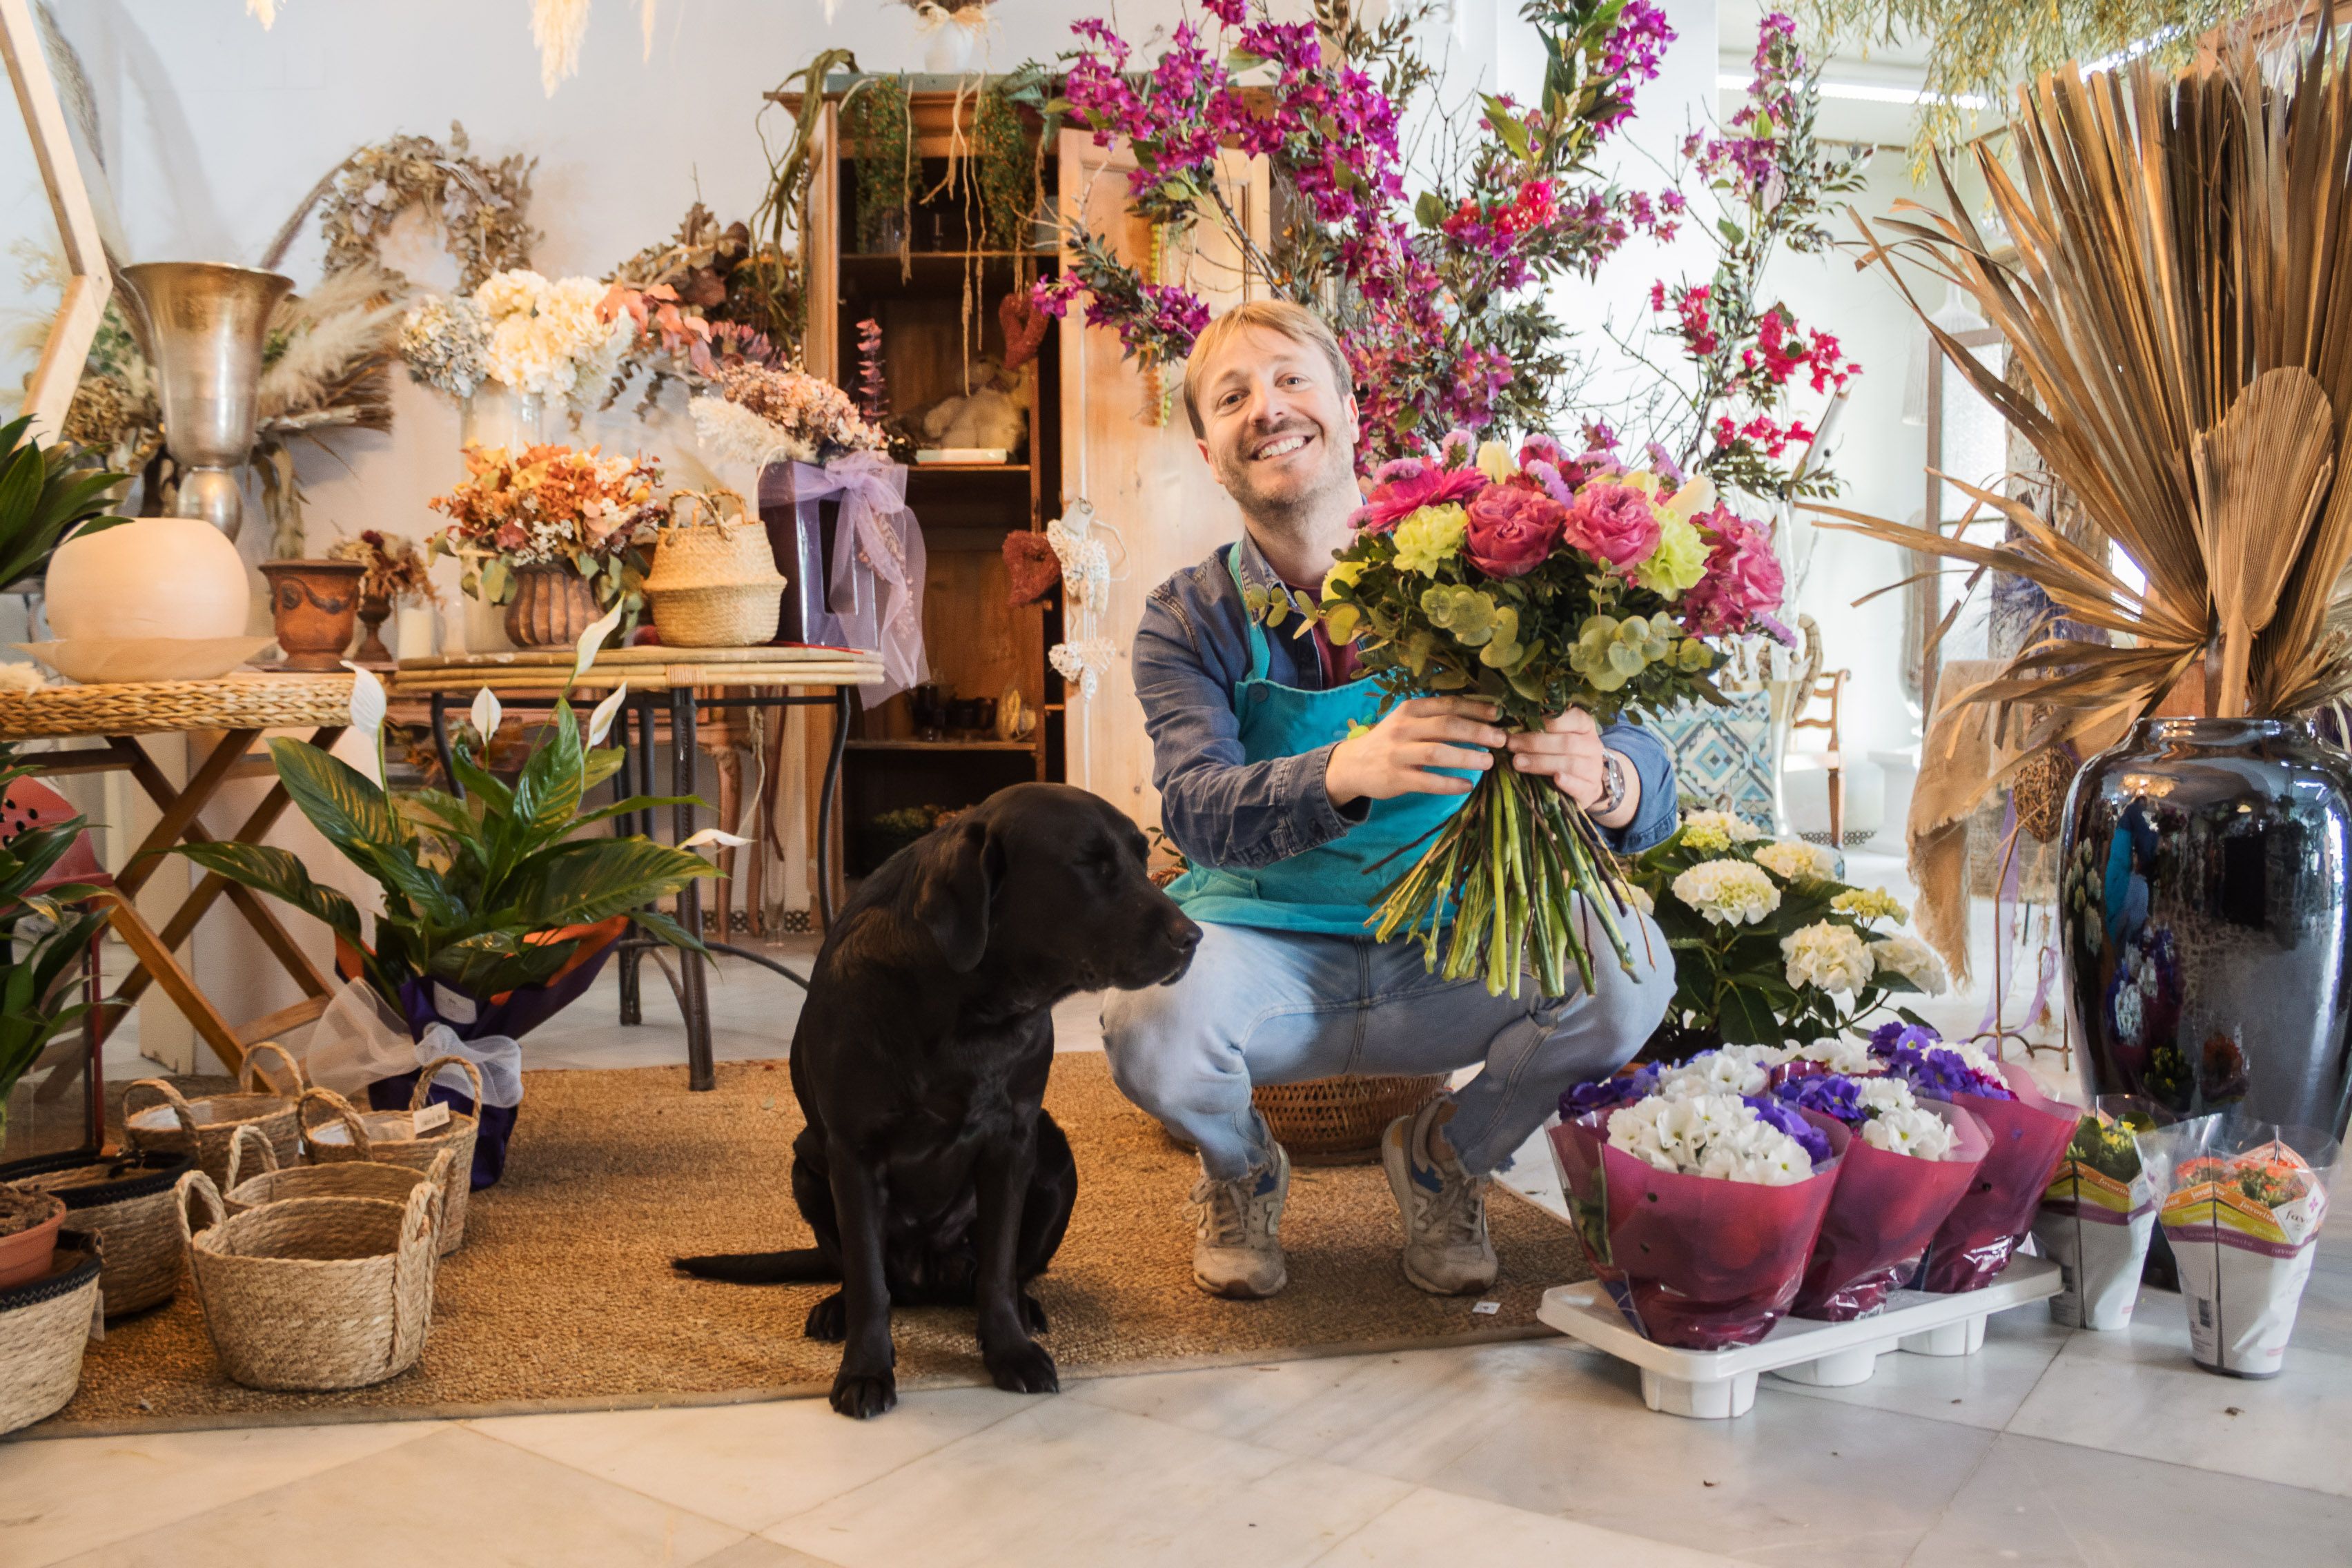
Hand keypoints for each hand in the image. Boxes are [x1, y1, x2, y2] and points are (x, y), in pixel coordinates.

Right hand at [1325, 697, 1503, 805]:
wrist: (1353, 765)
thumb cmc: (1390, 741)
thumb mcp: (1407, 722)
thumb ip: (1435, 717)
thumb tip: (1480, 717)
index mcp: (1409, 710)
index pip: (1447, 705)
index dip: (1475, 709)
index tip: (1498, 714)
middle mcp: (1403, 729)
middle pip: (1446, 726)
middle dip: (1477, 732)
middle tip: (1501, 740)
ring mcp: (1398, 754)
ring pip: (1437, 753)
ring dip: (1467, 757)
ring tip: (1489, 762)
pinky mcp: (1396, 778)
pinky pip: (1428, 782)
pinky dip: (1450, 784)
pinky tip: (1467, 785)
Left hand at [1506, 708, 1637, 824]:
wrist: (1583, 783)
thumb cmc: (1563, 754)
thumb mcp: (1556, 737)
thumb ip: (1542, 730)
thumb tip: (1512, 728)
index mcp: (1585, 727)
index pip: (1574, 718)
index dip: (1550, 721)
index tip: (1526, 724)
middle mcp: (1593, 745)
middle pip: (1566, 742)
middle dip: (1535, 743)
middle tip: (1512, 745)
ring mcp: (1594, 768)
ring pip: (1570, 763)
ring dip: (1541, 762)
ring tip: (1517, 763)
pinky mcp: (1591, 789)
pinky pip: (1581, 785)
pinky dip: (1568, 782)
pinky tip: (1556, 779)